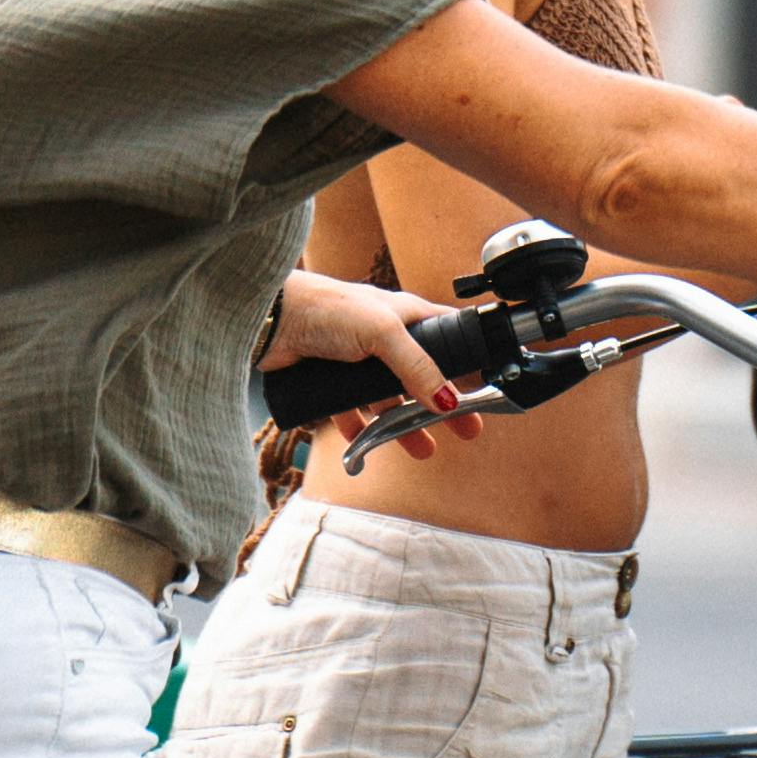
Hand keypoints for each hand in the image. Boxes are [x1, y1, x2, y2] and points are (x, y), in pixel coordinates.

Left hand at [263, 271, 473, 443]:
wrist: (271, 319)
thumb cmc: (327, 308)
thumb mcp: (383, 334)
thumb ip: (418, 367)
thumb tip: (449, 400)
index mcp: (406, 315)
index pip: (450, 337)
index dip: (469, 360)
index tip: (485, 387)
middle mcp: (385, 337)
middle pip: (425, 376)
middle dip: (444, 405)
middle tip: (465, 429)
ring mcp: (359, 360)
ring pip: (390, 400)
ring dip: (405, 426)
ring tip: (422, 449)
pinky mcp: (332, 381)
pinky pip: (352, 412)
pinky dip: (361, 429)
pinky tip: (366, 446)